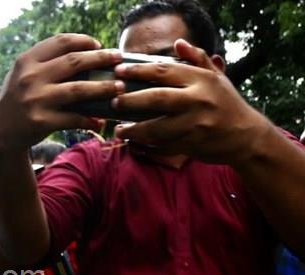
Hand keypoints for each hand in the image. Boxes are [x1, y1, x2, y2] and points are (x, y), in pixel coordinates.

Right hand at [0, 34, 120, 152]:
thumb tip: (85, 53)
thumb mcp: (23, 75)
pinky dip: (89, 120)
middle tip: (119, 59)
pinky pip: (73, 118)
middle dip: (101, 58)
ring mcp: (35, 100)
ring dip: (104, 88)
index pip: (60, 42)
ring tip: (120, 87)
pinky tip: (100, 120)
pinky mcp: (41, 121)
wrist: (1, 133)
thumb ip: (45, 63)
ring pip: (79, 89)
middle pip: (74, 61)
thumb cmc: (18, 100)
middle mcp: (30, 78)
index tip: (98, 45)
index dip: (83, 41)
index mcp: (26, 61)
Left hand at [112, 39, 271, 165]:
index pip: (164, 70)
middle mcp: (198, 100)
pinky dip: (146, 145)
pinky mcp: (191, 144)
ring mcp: (195, 124)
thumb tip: (179, 43)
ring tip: (119, 129)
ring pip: (157, 127)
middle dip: (131, 100)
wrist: (246, 136)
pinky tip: (134, 141)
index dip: (138, 70)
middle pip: (157, 98)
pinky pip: (163, 145)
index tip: (119, 72)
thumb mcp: (216, 78)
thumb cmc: (226, 103)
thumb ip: (197, 60)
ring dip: (134, 130)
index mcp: (201, 80)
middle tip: (114, 100)